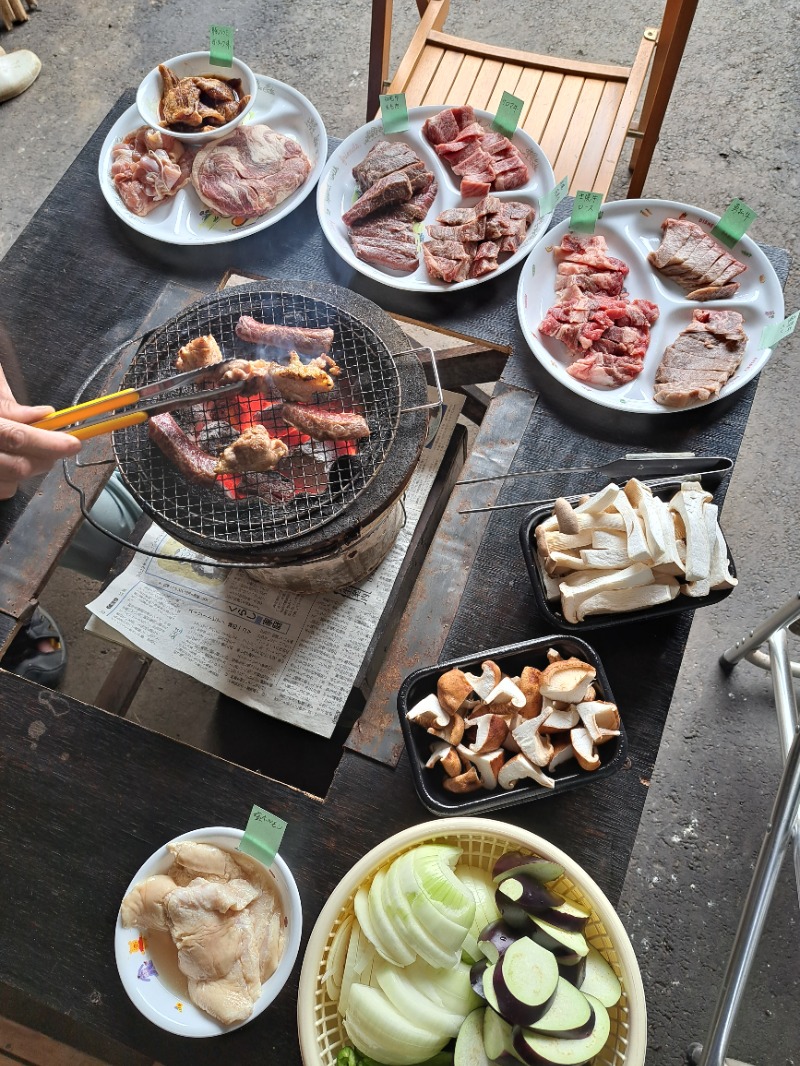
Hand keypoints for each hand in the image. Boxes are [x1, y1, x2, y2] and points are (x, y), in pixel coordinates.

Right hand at [0, 363, 81, 499]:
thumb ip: (7, 403)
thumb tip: (44, 415)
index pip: (14, 436)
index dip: (48, 442)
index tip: (74, 442)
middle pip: (14, 466)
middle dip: (44, 458)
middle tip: (62, 446)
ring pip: (6, 485)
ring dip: (27, 471)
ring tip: (37, 454)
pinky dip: (8, 483)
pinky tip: (10, 465)